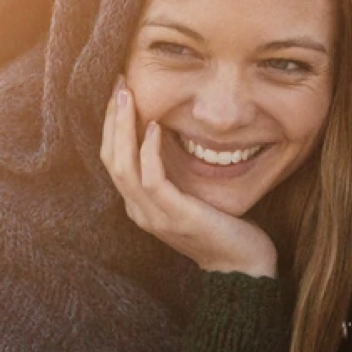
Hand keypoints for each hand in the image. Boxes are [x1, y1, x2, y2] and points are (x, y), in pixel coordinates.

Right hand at [101, 83, 278, 277]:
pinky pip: (151, 180)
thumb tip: (171, 133)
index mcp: (140, 205)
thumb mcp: (191, 195)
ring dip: (122, 128)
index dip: (112, 125)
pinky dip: (148, 151)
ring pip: (123, 167)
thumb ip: (176, 173)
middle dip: (112, 119)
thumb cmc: (221, 227)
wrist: (241, 267)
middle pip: (110, 158)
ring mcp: (154, 215)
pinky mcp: (174, 216)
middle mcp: (139, 211)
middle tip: (119, 84)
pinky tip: (153, 127)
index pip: (113, 159)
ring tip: (127, 96)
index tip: (120, 92)